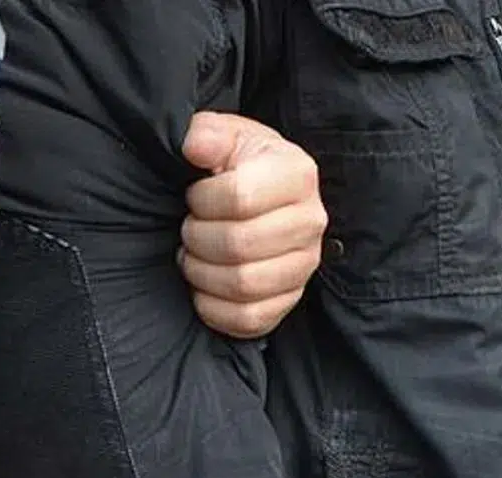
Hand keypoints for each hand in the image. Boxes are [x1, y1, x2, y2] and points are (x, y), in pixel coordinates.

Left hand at [180, 111, 326, 338]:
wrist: (262, 197)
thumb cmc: (239, 165)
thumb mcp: (225, 136)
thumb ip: (207, 133)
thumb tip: (194, 146)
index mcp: (298, 174)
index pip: (239, 197)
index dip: (202, 200)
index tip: (195, 196)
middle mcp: (311, 222)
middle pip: (239, 246)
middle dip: (197, 238)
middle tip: (189, 229)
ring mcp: (305, 266)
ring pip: (243, 285)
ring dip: (202, 273)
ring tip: (194, 255)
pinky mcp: (291, 300)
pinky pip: (249, 319)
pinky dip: (214, 308)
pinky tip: (203, 286)